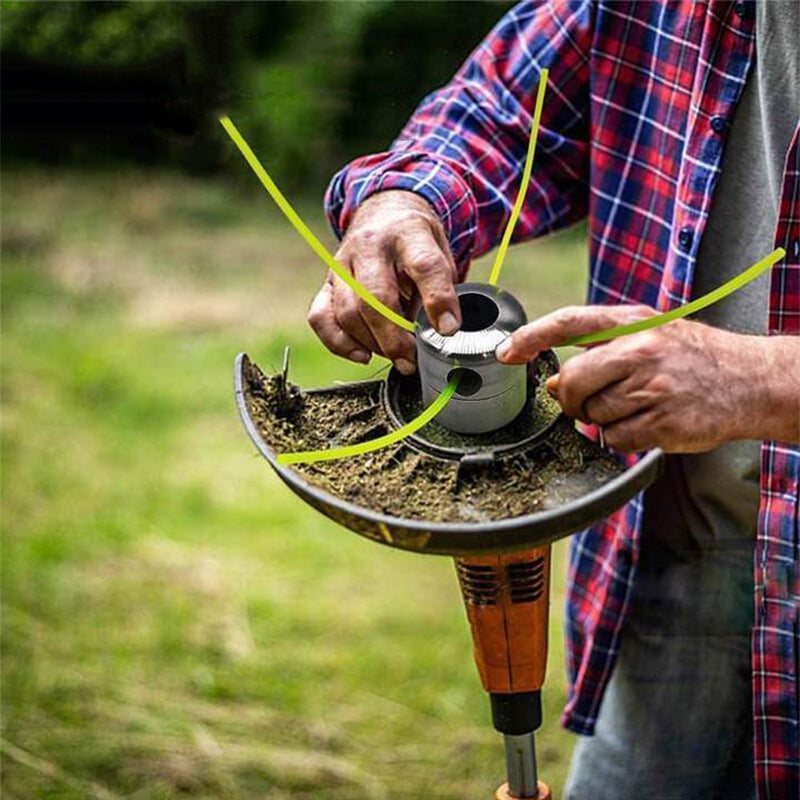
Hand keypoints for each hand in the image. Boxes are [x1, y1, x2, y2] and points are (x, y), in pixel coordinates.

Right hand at [307, 190, 460, 373]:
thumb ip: (442, 290)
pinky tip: (363, 354)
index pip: (423, 265)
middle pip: (375, 296)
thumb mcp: (441, 254)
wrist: (382, 214)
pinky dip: (340, 343)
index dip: (437, 300)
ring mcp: (342, 263)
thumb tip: (440, 335)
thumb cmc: (416, 244)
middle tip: (411, 360)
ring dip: (373, 343)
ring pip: (347, 312)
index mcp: (409, 232)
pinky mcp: (326, 283)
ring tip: (396, 356)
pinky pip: (320, 318)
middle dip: (394, 338)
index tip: (448, 330)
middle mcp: (370, 245)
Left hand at [496, 305, 784, 452]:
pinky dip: (620, 438)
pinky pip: (614, 439)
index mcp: (632, 322)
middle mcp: (640, 350)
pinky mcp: (662, 423)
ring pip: (592, 415)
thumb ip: (599, 352)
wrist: (749, 381)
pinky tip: (643, 424)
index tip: (506, 354)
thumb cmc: (691, 357)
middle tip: (584, 401)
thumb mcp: (648, 335)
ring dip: (600, 419)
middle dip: (569, 399)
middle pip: (572, 382)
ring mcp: (652, 388)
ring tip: (632, 406)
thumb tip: (552, 383)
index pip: (568, 323)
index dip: (530, 338)